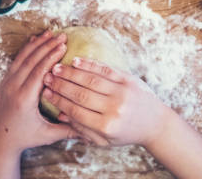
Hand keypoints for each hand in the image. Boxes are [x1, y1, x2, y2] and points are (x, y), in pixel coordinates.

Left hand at [0, 31, 78, 154]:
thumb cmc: (25, 137)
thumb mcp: (47, 135)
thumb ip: (68, 130)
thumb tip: (90, 130)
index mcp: (24, 99)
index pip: (39, 71)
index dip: (51, 57)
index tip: (64, 46)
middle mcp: (13, 87)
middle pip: (31, 60)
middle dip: (47, 45)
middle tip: (63, 35)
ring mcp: (7, 83)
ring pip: (22, 57)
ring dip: (37, 44)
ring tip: (51, 33)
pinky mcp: (5, 81)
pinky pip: (17, 60)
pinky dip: (27, 48)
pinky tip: (35, 39)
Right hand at [41, 57, 167, 146]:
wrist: (154, 123)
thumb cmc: (126, 133)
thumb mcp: (104, 139)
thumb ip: (82, 129)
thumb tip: (60, 114)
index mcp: (106, 126)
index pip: (76, 111)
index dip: (59, 101)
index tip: (46, 93)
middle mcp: (114, 108)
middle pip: (81, 94)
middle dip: (61, 85)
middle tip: (46, 77)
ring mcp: (122, 92)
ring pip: (91, 79)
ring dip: (71, 73)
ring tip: (56, 68)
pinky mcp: (128, 79)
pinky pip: (105, 69)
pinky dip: (89, 64)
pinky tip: (76, 61)